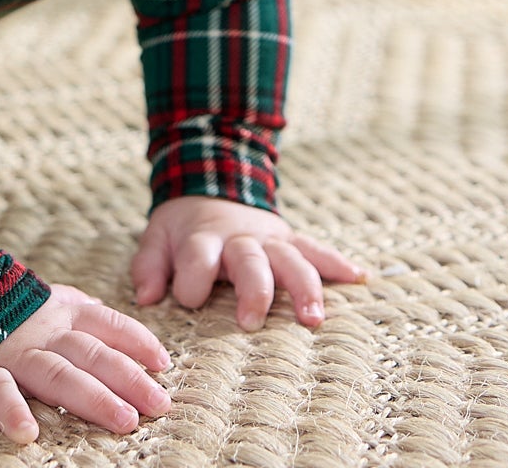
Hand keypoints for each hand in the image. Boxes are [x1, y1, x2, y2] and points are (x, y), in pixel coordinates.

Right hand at [0, 283, 171, 444]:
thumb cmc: (0, 305)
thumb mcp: (42, 298)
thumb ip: (73, 305)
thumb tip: (102, 310)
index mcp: (59, 313)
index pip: (105, 324)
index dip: (136, 340)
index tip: (163, 362)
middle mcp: (42, 332)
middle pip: (92, 354)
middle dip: (128, 378)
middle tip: (159, 403)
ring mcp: (12, 352)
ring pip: (57, 374)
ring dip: (92, 398)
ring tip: (123, 420)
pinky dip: (11, 411)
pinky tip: (29, 434)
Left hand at [130, 196, 363, 330]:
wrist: (211, 185)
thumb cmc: (182, 229)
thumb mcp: (156, 237)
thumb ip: (148, 265)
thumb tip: (148, 298)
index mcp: (203, 238)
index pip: (197, 259)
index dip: (190, 282)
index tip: (187, 299)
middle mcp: (239, 239)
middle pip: (249, 261)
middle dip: (252, 291)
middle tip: (250, 322)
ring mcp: (268, 239)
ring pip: (290, 260)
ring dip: (303, 287)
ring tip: (314, 319)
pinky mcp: (289, 240)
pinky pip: (316, 249)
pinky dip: (337, 263)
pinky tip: (359, 278)